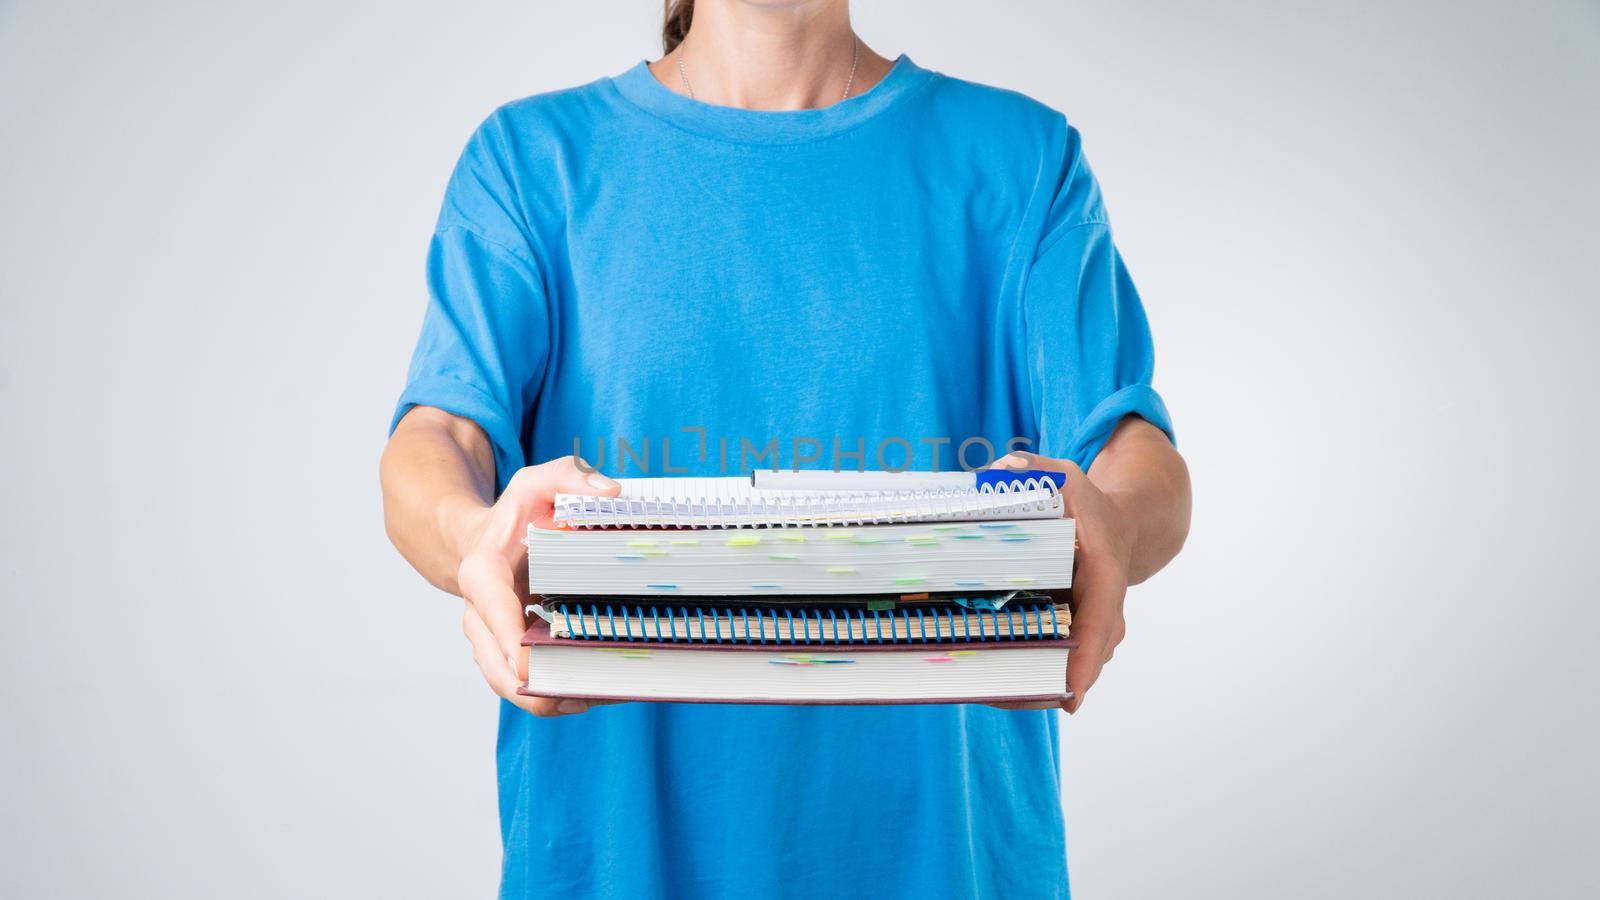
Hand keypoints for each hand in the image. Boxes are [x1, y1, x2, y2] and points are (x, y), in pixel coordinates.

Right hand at [453, 456, 622, 716]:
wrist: (485, 538)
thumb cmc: (515, 513)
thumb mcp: (538, 482)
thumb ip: (570, 476)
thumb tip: (611, 493)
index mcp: (483, 573)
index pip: (493, 613)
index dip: (512, 643)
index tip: (535, 665)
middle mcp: (479, 614)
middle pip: (497, 667)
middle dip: (536, 687)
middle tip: (584, 693)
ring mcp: (490, 639)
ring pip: (509, 684)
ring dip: (548, 699)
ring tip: (596, 697)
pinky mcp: (506, 653)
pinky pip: (524, 683)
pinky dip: (553, 693)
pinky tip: (592, 693)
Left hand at [986, 451, 1135, 713]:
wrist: (1120, 526)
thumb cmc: (1087, 504)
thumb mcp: (1064, 478)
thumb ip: (1035, 470)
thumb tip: (1001, 471)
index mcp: (1105, 573)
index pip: (1101, 620)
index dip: (1086, 657)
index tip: (1071, 691)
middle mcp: (1106, 610)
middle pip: (1084, 660)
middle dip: (1048, 683)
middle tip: (1002, 695)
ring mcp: (1094, 629)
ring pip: (1070, 671)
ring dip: (1035, 689)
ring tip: (989, 695)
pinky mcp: (1076, 636)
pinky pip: (1058, 664)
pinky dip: (1030, 679)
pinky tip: (991, 688)